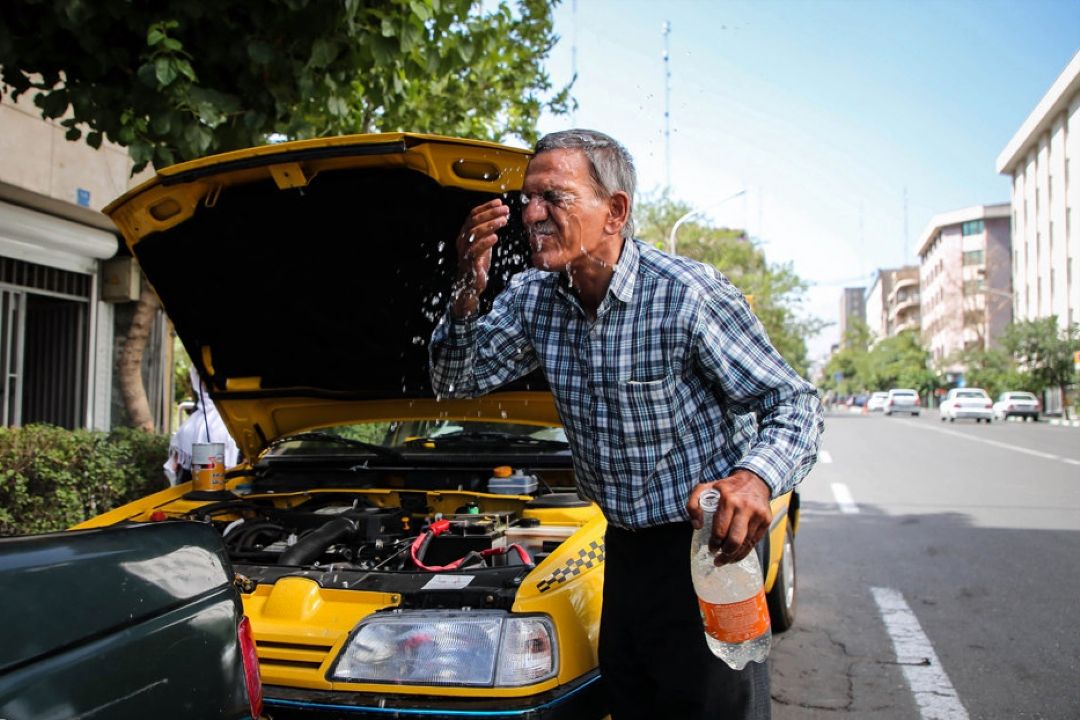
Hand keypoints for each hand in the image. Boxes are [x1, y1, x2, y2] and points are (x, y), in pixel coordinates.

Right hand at [451, 199, 509, 317]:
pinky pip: (475, 250)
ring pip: (474, 233)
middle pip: (474, 221)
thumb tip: (500, 216)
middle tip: (504, 210)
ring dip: (490, 225)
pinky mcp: (469, 262)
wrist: (471, 284)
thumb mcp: (484, 243)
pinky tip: (495, 236)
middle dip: (490, 213)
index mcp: (465, 233)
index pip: (473, 215)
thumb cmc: (478, 263)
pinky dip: (485, 242)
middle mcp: (462, 240)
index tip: (499, 202)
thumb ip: (488, 231)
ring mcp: (464, 251)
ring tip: (503, 220)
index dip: (486, 207)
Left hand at [687, 470, 771, 565]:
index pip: (720, 530)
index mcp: (728, 499)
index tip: (711, 548)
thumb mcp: (705, 488)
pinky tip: (736, 555)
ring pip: (746, 544)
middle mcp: (744, 507)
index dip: (714, 543)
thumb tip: (697, 526)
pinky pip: (755, 542)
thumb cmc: (727, 487)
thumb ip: (693, 504)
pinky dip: (745, 551)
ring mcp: (757, 514)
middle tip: (718, 558)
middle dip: (725, 553)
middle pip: (735, 540)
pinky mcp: (766, 520)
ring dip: (734, 556)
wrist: (754, 480)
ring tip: (726, 560)